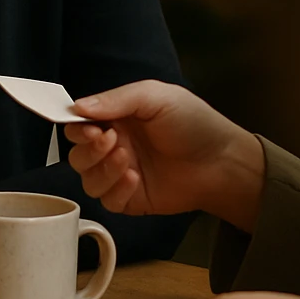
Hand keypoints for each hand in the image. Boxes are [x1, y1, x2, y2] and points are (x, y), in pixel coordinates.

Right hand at [66, 81, 264, 231]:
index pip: (78, 124)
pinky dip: (115, 190)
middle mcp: (115, 146)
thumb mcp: (155, 97)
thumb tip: (78, 107)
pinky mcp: (131, 199)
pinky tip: (135, 178)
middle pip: (77, 154)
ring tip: (126, 159)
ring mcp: (121, 174)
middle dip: (88, 149)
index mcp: (117, 118)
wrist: (223, 162)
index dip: (77, 127)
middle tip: (112, 140)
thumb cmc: (194, 123)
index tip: (89, 128)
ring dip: (101, 170)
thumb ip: (116, 99)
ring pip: (87, 179)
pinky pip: (106, 201)